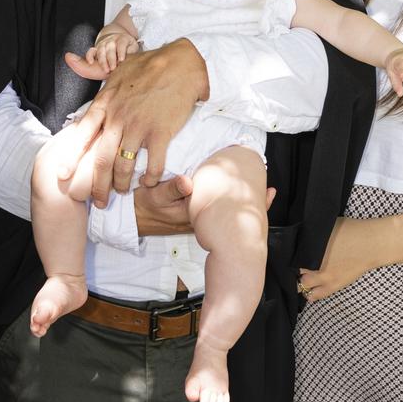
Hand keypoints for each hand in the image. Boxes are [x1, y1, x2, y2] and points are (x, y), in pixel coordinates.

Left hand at [61, 38, 208, 204]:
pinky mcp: (161, 132)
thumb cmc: (148, 64)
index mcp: (106, 103)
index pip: (82, 135)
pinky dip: (151, 177)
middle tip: (97, 199)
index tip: (63, 175)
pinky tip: (149, 182)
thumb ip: (95, 75)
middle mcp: (118, 117)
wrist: (180, 62)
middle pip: (101, 159)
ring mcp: (139, 126)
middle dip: (97, 184)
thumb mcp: (116, 69)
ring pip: (124, 165)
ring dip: (122, 183)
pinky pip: (154, 164)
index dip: (72, 158)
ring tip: (122, 190)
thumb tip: (72, 61)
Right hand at [134, 177, 277, 236]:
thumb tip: (188, 181)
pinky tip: (243, 193)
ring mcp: (199, 220)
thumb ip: (171, 188)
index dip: (244, 199)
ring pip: (227, 213)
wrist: (132, 220)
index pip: (226, 210)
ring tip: (265, 192)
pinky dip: (232, 201)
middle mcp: (201, 219)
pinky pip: (219, 211)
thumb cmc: (144, 206)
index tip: (264, 191)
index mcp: (195, 213)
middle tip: (270, 191)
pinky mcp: (196, 217)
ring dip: (243, 202)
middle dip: (250, 203)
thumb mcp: (154, 195)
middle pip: (230, 213)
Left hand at [298, 217, 379, 300]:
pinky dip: (309, 293)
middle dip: (294, 268)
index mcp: (310, 249)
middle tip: (297, 265)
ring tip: (303, 276)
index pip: (291, 256)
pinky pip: (315, 295)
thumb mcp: (326, 227)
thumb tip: (301, 237)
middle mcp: (314, 264)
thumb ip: (312, 235)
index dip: (290, 256)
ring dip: (301, 280)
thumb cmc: (350, 230)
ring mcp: (323, 277)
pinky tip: (309, 289)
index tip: (291, 254)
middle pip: (294, 271)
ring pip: (302, 285)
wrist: (369, 244)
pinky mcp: (333, 286)